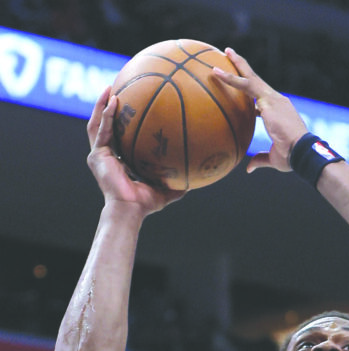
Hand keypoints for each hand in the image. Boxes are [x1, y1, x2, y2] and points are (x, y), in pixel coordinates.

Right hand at [87, 87, 183, 212]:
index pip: (118, 137)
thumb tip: (196, 180)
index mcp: (118, 162)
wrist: (130, 210)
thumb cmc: (145, 204)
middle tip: (116, 90)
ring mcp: (99, 155)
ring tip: (110, 88)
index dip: (121, 123)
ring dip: (102, 105)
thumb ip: (177, 184)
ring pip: (97, 124)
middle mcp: (106, 156)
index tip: (129, 108)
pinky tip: (114, 100)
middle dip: (107, 108)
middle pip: (104, 126)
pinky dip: (106, 114)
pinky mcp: (97, 155)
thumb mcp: (165, 191)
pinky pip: (101, 129)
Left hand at [215, 48, 307, 172]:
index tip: (243, 89)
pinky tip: (216, 73)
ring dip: (236, 65)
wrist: (301, 152)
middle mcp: (277, 101)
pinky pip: (245, 86)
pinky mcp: (267, 100)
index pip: (263, 99)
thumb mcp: (273, 158)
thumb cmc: (291, 157)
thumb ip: (260, 159)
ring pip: (250, 78)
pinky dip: (230, 79)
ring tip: (224, 53)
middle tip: (230, 55)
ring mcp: (272, 99)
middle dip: (244, 68)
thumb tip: (249, 168)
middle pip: (257, 81)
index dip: (252, 94)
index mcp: (280, 112)